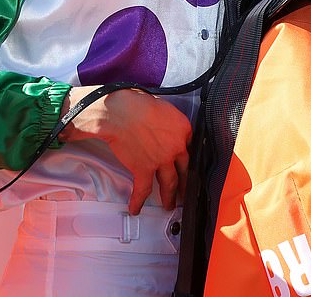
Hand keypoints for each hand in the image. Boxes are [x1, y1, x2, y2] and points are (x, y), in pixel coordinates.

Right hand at [60, 87, 191, 214]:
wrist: (120, 113)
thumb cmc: (137, 103)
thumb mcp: (162, 106)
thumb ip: (168, 120)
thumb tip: (164, 124)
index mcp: (183, 128)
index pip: (190, 144)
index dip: (186, 153)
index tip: (185, 160)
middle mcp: (177, 147)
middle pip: (185, 168)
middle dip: (185, 182)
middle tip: (185, 190)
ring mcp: (162, 161)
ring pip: (170, 183)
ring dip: (170, 196)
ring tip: (169, 205)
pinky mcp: (144, 170)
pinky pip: (143, 190)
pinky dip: (138, 201)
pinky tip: (136, 208)